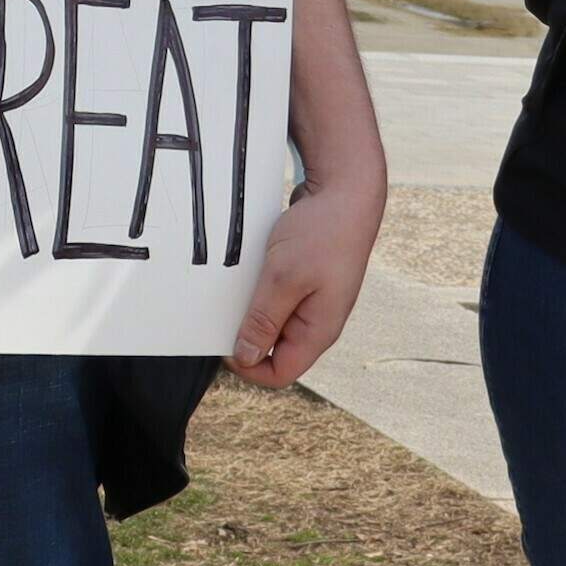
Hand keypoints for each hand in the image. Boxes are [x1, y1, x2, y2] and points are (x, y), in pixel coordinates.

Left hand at [224, 171, 383, 387]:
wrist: (345, 193)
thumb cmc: (322, 234)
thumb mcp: (284, 278)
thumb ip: (265, 319)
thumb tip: (246, 357)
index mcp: (318, 331)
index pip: (280, 373)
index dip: (248, 366)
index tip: (222, 342)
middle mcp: (315, 321)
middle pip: (272, 349)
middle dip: (243, 336)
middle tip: (219, 312)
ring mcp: (310, 301)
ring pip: (269, 321)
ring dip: (246, 309)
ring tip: (230, 289)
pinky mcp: (302, 281)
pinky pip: (272, 298)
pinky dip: (253, 290)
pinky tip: (240, 274)